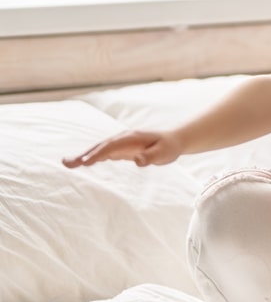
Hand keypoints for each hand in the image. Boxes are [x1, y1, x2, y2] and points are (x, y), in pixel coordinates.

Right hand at [62, 130, 182, 167]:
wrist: (173, 140)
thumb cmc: (168, 148)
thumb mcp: (163, 154)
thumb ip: (150, 157)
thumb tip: (138, 161)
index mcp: (131, 138)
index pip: (111, 147)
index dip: (97, 154)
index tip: (83, 162)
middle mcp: (123, 138)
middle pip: (100, 147)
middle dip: (84, 154)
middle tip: (66, 163)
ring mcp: (120, 142)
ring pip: (99, 149)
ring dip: (84, 155)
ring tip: (66, 163)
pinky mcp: (121, 148)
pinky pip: (103, 152)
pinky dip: (91, 157)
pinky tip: (81, 163)